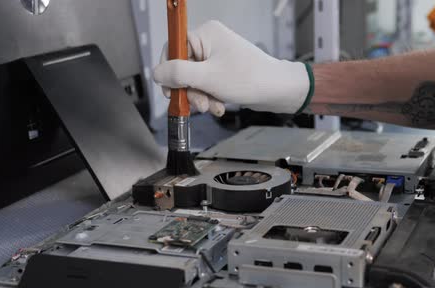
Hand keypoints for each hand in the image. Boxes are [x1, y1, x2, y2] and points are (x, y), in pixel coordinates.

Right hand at [153, 20, 311, 115]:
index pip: (173, 48)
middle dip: (189, 90)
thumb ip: (178, 74)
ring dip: (200, 97)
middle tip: (197, 103)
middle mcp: (210, 43)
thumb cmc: (250, 79)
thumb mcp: (207, 78)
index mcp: (205, 34)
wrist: (278, 91)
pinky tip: (219, 106)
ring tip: (212, 106)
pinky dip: (210, 98)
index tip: (170, 89)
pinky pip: (207, 86)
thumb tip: (156, 72)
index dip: (169, 71)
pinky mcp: (224, 72)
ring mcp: (217, 58)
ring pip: (194, 81)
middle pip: (183, 68)